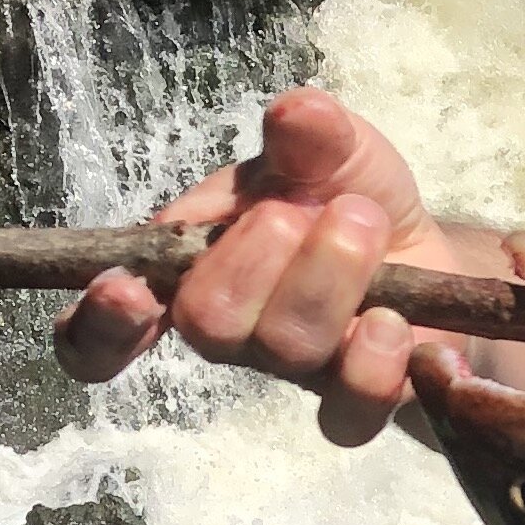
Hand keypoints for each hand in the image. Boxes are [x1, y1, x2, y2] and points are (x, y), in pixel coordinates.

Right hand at [52, 86, 452, 447]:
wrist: (426, 247)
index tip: (126, 289)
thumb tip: (296, 111)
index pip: (100, 333)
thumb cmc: (348, 197)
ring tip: (364, 223)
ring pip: (285, 350)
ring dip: (328, 276)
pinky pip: (349, 412)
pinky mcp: (355, 400)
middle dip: (254, 256)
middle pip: (209, 325)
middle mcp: (231, 331)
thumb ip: (309, 132)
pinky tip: (397, 322)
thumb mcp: (331, 150)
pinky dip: (376, 363)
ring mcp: (292, 370)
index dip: (99, 326)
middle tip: (301, 210)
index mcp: (188, 272)